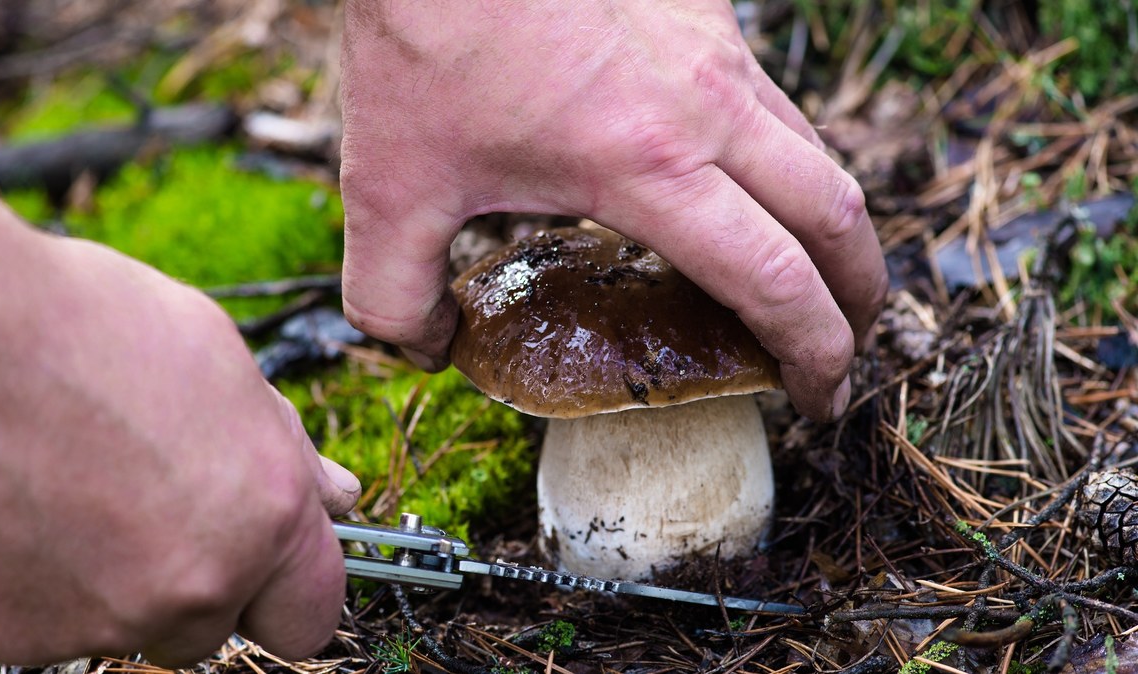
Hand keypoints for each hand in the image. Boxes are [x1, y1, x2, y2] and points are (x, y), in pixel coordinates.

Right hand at [0, 224, 359, 663]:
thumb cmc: (85, 327)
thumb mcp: (221, 361)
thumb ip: (287, 451)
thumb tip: (338, 497)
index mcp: (265, 517)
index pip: (312, 614)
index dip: (288, 587)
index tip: (264, 563)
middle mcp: (196, 585)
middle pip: (216, 624)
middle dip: (197, 578)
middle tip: (146, 498)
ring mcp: (104, 620)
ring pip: (132, 625)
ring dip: (118, 580)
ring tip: (70, 484)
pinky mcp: (15, 638)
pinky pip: (49, 625)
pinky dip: (39, 583)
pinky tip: (17, 504)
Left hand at [339, 0, 887, 420]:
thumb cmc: (417, 44)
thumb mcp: (384, 191)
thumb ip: (393, 300)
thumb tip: (432, 349)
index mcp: (646, 167)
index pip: (775, 280)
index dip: (815, 353)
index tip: (818, 401)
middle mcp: (706, 107)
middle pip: (837, 216)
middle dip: (859, 300)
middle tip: (839, 350)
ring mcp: (714, 51)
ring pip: (816, 154)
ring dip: (830, 228)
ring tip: (807, 279)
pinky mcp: (703, 12)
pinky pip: (773, 104)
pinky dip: (785, 165)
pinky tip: (739, 190)